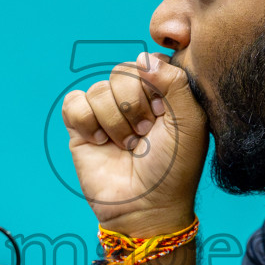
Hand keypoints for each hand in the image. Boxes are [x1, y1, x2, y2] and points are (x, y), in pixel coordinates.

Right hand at [61, 52, 207, 235]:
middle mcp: (133, 98)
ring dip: (114, 122)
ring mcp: (106, 112)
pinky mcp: (81, 128)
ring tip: (127, 145)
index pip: (148, 62)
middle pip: (121, 72)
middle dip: (133, 106)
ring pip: (98, 90)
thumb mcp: (190, 122)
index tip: (162, 114)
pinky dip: (87, 123)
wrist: (146, 207)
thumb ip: (176, 81)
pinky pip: (74, 103)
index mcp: (161, 92)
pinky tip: (100, 143)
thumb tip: (143, 57)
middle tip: (144, 134)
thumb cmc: (174, 168)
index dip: (153, 85)